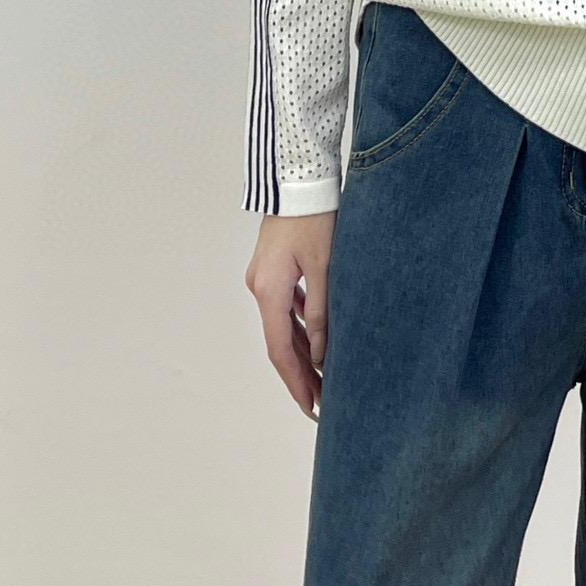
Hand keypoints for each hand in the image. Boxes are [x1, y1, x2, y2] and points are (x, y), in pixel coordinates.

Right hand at [244, 210, 333, 419]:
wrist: (298, 177)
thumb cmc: (315, 216)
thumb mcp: (325, 267)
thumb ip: (322, 312)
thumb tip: (322, 355)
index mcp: (269, 291)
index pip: (281, 351)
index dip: (296, 383)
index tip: (312, 408)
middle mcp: (260, 287)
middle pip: (280, 342)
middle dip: (301, 374)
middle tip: (322, 403)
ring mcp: (264, 277)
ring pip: (283, 324)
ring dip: (302, 351)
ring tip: (324, 377)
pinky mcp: (273, 267)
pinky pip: (285, 305)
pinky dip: (300, 325)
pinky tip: (318, 336)